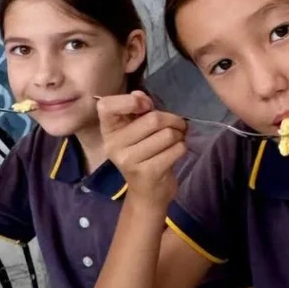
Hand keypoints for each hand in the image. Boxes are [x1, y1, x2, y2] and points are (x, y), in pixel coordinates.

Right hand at [97, 91, 186, 205]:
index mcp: (108, 131)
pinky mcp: (147, 172)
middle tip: (178, 126)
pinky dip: (182, 147)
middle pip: (153, 120)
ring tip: (176, 140)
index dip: (130, 101)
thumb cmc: (144, 154)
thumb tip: (140, 95)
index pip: (106, 106)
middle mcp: (114, 145)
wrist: (148, 192)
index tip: (146, 105)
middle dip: (173, 120)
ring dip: (179, 135)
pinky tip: (175, 152)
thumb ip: (138, 110)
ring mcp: (129, 160)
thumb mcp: (137, 130)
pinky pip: (176, 149)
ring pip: (167, 134)